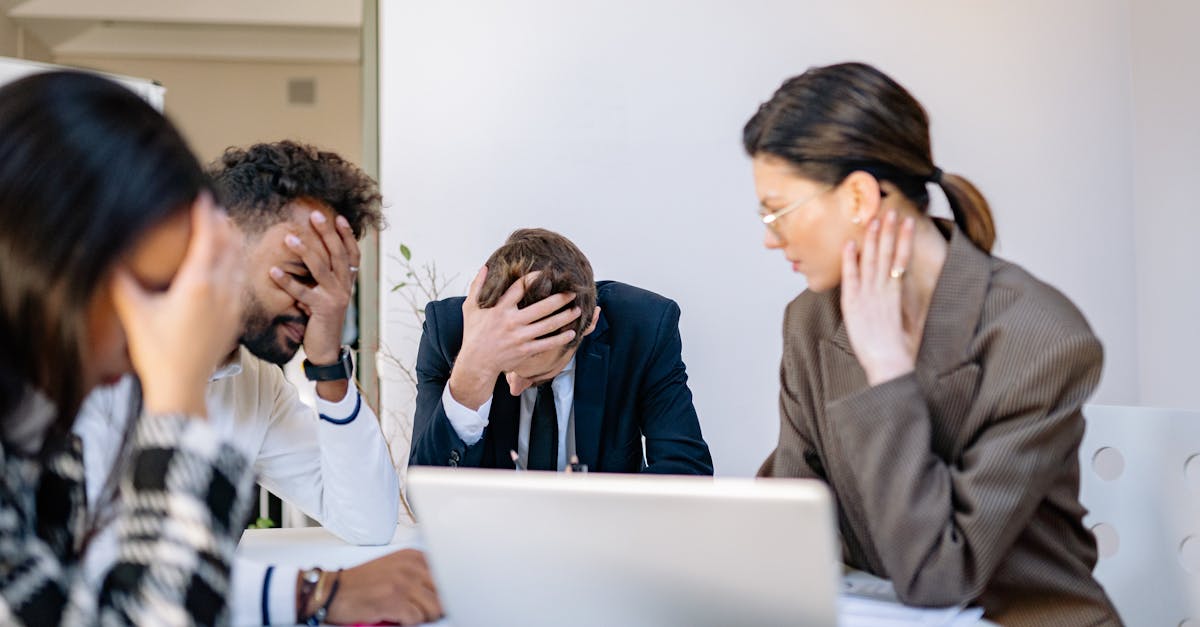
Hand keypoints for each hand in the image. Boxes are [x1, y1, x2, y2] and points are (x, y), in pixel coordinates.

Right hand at [111, 192, 243, 416]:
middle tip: (213, 207)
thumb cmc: (157, 352)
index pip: (208, 239)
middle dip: (222, 223)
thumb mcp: (134, 313)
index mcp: (199, 284)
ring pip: (239, 263)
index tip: (202, 195)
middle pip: (229, 246)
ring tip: (224, 226)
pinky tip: (229, 263)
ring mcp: (232, 305)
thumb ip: (122, 282)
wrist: (182, 388)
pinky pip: (240, 281)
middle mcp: (222, 291)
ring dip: (232, 241)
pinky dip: (236, 263)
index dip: (205, 214)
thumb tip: (111, 258)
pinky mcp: (235, 318)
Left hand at [269, 211, 359, 364]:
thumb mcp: (328, 294)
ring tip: (289, 237)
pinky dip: (287, 281)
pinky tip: (273, 271)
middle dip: (326, 232)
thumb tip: (312, 252)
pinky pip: (302, 292)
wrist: (326, 348)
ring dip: (305, 251)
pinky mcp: (322, 309)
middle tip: (314, 215)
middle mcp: (345, 286)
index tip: (338, 217)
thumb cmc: (322, 318)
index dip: (347, 235)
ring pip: (321, 268)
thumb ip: (325, 276)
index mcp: (348, 281)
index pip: (352, 253)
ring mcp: (335, 297)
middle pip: (338, 253)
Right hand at [324, 549, 442, 625]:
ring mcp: (403, 583)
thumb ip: (418, 574)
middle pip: (443, 593)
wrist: (333, 591)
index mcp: (413, 556)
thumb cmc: (361, 583)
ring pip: (434, 608)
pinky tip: (396, 617)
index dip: (446, 592)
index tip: (443, 599)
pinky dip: (409, 622)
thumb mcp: (394, 567)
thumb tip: (443, 591)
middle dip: (436, 606)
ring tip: (408, 614)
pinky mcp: (394, 601)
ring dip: (423, 616)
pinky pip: (417, 619)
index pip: (447, 574)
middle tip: (422, 610)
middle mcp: (410, 567)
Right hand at [447, 267, 581, 408]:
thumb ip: (477, 286)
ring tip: (577, 310)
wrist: (476, 362)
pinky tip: (571, 333)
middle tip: (573, 292)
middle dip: (560, 299)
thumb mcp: (470, 308)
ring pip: (548, 325)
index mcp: (500, 308)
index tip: (546, 273)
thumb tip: (485, 268)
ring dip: (565, 317)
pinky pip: (547, 343)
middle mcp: (512, 321)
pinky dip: (560, 338)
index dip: (534, 278)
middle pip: (542, 307)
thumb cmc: (474, 333)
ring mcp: (520, 337)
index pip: (520, 287)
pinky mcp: (525, 350)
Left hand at [840, 210, 917, 385]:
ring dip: (872, 239)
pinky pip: (850, 278)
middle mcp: (884, 291)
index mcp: (898, 294)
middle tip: (891, 211)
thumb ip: (904, 307)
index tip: (907, 222)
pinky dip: (849, 261)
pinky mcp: (854, 305)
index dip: (903, 240)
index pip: (902, 259)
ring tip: (874, 218)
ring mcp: (869, 296)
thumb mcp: (907, 323)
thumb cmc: (900, 350)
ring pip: (871, 261)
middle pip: (887, 254)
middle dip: (889, 231)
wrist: (890, 365)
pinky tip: (849, 244)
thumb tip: (904, 296)